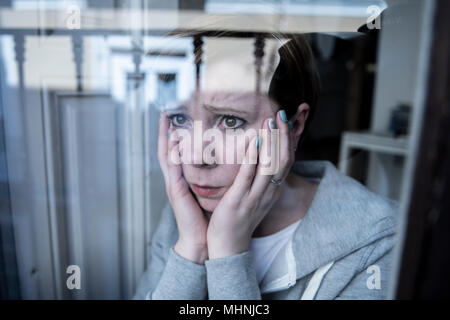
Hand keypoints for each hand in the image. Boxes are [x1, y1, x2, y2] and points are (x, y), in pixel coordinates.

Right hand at [158, 111, 207, 263]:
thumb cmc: (207, 216)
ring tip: (165, 118)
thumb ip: (210, 176)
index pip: (177, 150)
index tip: (175, 116)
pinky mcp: (175, 191)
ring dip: (165, 136)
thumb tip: (221, 160)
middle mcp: (175, 178)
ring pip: (166, 155)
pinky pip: (173, 168)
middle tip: (164, 111)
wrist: (202, 239)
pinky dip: (172, 154)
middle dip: (165, 129)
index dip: (174, 133)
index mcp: (183, 178)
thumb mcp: (209, 191)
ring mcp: (173, 184)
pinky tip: (175, 141)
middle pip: (167, 148)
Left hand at [206, 110, 294, 258]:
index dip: (287, 140)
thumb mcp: (254, 196)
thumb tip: (259, 155)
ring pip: (270, 166)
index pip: (286, 161)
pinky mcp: (239, 200)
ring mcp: (255, 197)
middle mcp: (268, 192)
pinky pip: (248, 176)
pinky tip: (254, 141)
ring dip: (271, 142)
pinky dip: (253, 157)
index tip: (284, 120)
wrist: (228, 245)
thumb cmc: (238, 218)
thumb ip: (258, 177)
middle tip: (280, 114)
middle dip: (282, 136)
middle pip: (282, 160)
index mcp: (271, 190)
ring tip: (270, 121)